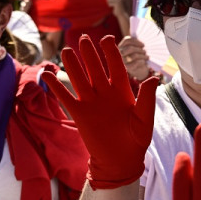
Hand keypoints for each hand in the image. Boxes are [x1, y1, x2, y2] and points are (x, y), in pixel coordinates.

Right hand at [42, 35, 157, 188]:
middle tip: (84, 38)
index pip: (115, 66)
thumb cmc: (136, 141)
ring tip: (66, 50)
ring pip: (79, 78)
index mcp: (122, 91)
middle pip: (95, 68)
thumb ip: (147, 99)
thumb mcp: (144, 120)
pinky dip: (56, 86)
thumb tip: (153, 78)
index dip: (111, 52)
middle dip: (90, 53)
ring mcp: (91, 102)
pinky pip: (66, 97)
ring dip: (73, 65)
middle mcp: (105, 93)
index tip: (106, 39)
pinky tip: (47, 74)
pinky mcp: (79, 114)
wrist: (121, 161)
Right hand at [118, 36, 149, 80]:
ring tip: (147, 57)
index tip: (143, 45)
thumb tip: (143, 40)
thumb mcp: (135, 49)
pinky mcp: (127, 68)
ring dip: (143, 56)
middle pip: (130, 48)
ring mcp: (122, 61)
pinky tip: (144, 62)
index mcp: (120, 46)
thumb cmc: (137, 57)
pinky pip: (136, 62)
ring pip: (134, 56)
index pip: (127, 40)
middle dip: (140, 49)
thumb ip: (136, 44)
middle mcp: (119, 53)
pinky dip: (142, 61)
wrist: (138, 70)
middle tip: (145, 51)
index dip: (136, 41)